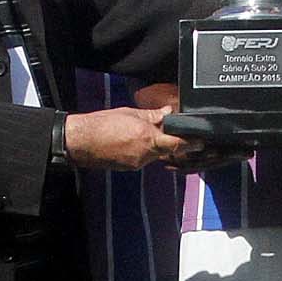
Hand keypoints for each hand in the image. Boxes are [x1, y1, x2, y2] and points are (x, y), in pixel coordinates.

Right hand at [63, 107, 199, 171]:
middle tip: (171, 131)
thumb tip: (167, 113)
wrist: (80, 141)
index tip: (201, 142)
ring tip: (143, 133)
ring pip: (155, 155)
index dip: (191, 143)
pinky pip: (143, 159)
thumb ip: (152, 115)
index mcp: (147, 138)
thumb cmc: (101, 124)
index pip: (177, 144)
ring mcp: (137, 163)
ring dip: (155, 146)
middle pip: (167, 150)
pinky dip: (144, 151)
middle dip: (170, 142)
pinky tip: (133, 141)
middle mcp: (145, 154)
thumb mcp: (130, 113)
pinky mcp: (129, 167)